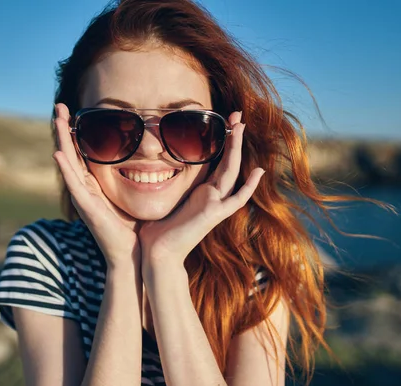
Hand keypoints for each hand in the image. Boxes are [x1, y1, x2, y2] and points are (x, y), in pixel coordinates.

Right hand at [52, 103, 139, 267]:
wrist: (134, 254)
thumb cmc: (136, 227)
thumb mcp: (137, 192)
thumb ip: (142, 174)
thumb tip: (157, 152)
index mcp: (96, 184)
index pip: (83, 152)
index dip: (77, 131)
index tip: (75, 109)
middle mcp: (86, 188)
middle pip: (71, 152)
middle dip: (64, 129)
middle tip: (60, 104)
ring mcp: (83, 197)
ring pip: (68, 163)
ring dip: (60, 140)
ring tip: (55, 119)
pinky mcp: (86, 208)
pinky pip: (73, 185)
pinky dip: (65, 169)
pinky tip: (57, 153)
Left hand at [138, 111, 263, 270]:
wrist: (158, 253)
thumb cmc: (155, 232)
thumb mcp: (160, 201)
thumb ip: (160, 186)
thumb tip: (142, 169)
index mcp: (200, 193)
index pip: (215, 163)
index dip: (221, 144)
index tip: (224, 124)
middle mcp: (211, 197)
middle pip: (227, 162)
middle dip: (232, 138)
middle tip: (238, 116)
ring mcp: (215, 205)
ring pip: (231, 172)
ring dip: (236, 149)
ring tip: (241, 126)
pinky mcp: (214, 214)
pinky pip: (236, 198)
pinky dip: (248, 186)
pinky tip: (257, 171)